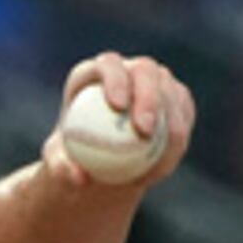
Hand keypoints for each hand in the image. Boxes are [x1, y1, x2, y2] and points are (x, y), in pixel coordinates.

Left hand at [49, 52, 195, 191]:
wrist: (104, 161)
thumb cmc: (75, 159)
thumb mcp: (59, 167)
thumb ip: (62, 169)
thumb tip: (79, 178)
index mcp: (96, 73)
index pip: (108, 64)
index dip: (115, 78)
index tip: (117, 106)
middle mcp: (130, 70)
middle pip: (146, 71)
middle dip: (148, 96)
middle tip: (144, 131)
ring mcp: (156, 82)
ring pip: (171, 93)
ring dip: (169, 125)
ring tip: (156, 163)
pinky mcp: (176, 100)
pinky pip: (183, 116)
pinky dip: (177, 142)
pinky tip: (163, 168)